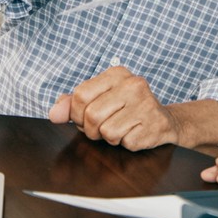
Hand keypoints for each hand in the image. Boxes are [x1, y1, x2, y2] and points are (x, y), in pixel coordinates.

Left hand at [49, 66, 178, 150]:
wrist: (164, 120)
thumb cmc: (126, 109)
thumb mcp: (100, 98)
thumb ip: (73, 103)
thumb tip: (54, 114)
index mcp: (117, 73)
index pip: (81, 95)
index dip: (76, 113)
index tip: (85, 117)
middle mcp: (133, 84)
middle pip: (92, 115)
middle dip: (91, 129)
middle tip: (102, 127)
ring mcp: (145, 104)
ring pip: (107, 131)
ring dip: (108, 137)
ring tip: (120, 128)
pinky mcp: (153, 124)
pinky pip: (124, 142)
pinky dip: (125, 143)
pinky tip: (134, 133)